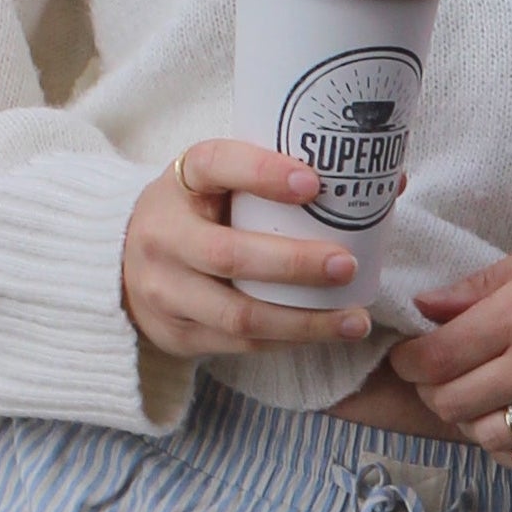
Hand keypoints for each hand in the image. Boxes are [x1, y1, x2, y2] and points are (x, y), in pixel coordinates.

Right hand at [121, 143, 370, 357]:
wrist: (121, 263)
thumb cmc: (196, 214)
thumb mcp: (218, 184)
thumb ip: (281, 180)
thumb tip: (390, 183)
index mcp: (178, 184)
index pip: (216, 166)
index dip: (262, 173)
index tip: (313, 183)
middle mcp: (163, 237)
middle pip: (230, 256)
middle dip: (295, 265)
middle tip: (348, 265)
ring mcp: (166, 291)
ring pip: (239, 315)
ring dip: (303, 321)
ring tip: (354, 320)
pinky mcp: (177, 335)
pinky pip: (240, 345)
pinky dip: (288, 340)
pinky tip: (324, 334)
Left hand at [387, 230, 511, 469]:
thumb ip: (485, 284)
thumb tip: (427, 308)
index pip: (439, 356)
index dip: (410, 362)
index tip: (409, 358)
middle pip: (454, 403)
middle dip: (435, 393)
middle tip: (441, 380)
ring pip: (488, 438)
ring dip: (473, 423)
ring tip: (482, 400)